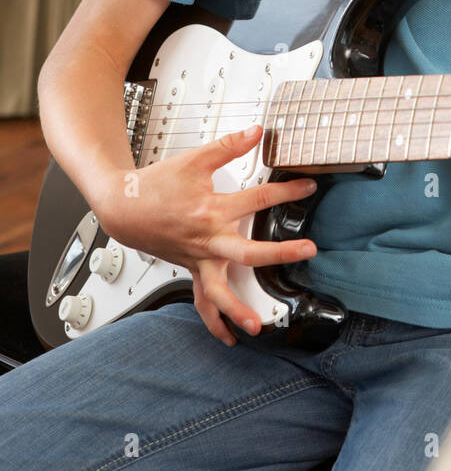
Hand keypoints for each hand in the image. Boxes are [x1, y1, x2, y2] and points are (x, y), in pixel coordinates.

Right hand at [94, 124, 319, 345]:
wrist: (122, 206)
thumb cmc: (155, 185)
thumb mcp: (194, 160)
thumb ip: (228, 147)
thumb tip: (256, 132)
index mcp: (211, 211)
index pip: (258, 199)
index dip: (287, 190)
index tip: (309, 186)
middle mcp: (207, 239)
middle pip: (247, 252)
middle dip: (279, 253)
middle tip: (307, 251)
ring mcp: (198, 258)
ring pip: (217, 291)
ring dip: (237, 310)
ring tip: (257, 325)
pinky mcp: (192, 269)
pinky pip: (203, 301)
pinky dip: (215, 321)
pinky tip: (229, 338)